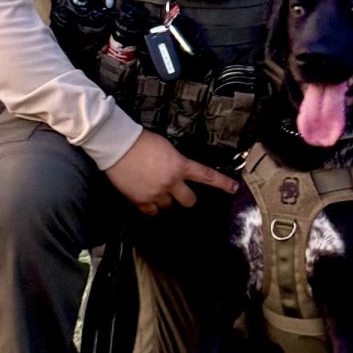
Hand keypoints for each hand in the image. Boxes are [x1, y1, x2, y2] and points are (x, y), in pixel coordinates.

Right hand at [104, 130, 238, 215]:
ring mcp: (156, 193)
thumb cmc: (141, 141)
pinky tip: (146, 197)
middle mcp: (171, 182)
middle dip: (186, 198)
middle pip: (189, 201)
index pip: (207, 176)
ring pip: (168, 206)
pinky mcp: (141, 200)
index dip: (223, 184)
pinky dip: (151, 207)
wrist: (119, 146)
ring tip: (154, 187)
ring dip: (165, 200)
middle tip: (178, 192)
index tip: (234, 189)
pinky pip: (152, 211)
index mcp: (180, 165)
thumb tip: (178, 171)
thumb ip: (176, 162)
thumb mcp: (167, 148)